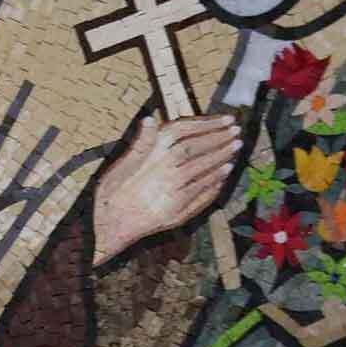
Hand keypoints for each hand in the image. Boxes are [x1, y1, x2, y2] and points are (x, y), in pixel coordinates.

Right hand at [91, 108, 240, 265]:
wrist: (108, 227)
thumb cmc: (111, 194)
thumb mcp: (121, 162)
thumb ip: (141, 143)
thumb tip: (151, 119)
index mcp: (154, 154)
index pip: (186, 133)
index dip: (208, 124)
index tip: (226, 119)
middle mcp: (169, 172)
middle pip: (200, 150)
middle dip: (221, 140)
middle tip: (237, 131)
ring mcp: (176, 193)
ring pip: (205, 171)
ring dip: (222, 159)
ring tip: (235, 148)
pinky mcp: (179, 212)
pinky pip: (203, 195)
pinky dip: (215, 183)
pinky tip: (224, 175)